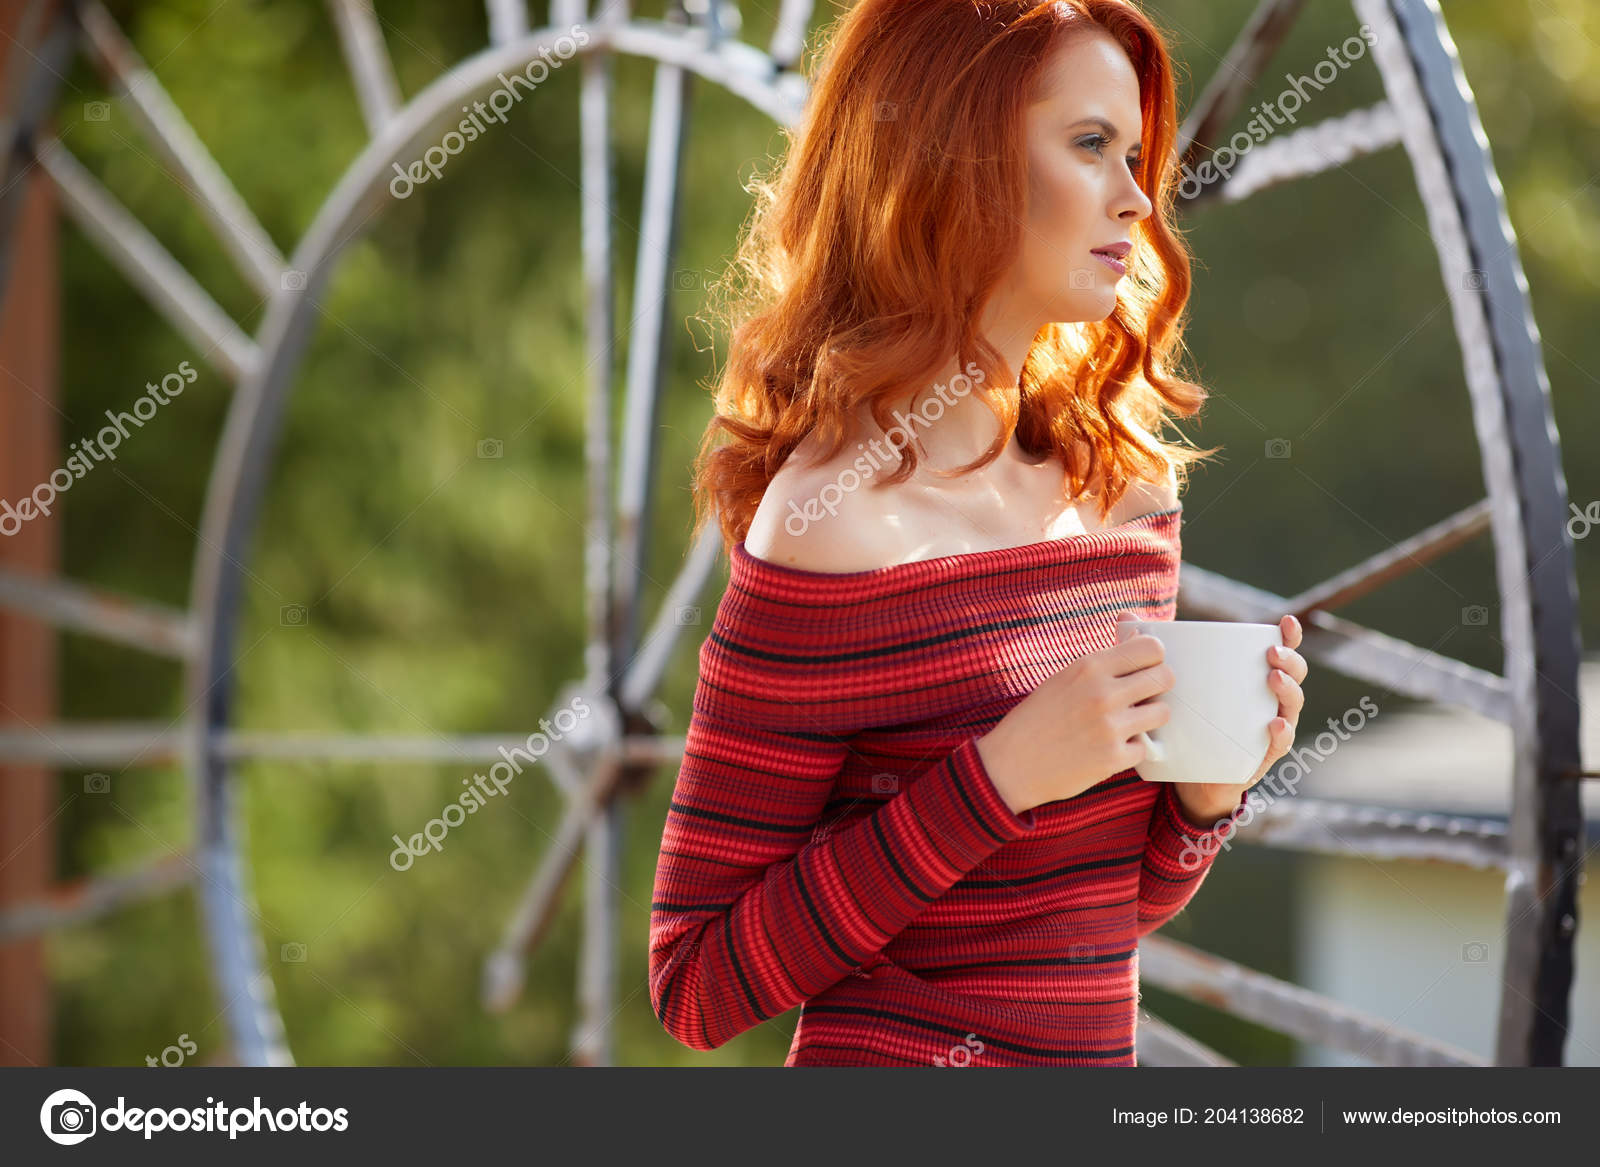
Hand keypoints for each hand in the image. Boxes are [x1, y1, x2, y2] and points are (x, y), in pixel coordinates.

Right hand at [975, 623, 1177, 815]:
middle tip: (1144, 696)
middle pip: (1165, 677)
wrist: (1010, 765)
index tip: (1144, 668)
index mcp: (1089, 667)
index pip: (1151, 647)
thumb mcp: (1065, 678)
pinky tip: (1111, 747)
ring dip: (1150, 718)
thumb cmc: (1037, 717)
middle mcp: (1102, 693)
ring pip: (1163, 712)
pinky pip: (1146, 747)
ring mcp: (1110, 727)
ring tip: (1129, 723)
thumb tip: (1138, 632)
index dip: (1154, 657)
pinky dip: (1133, 749)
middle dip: (1159, 686)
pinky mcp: (1113, 758)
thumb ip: (1104, 659)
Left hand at [1155, 613, 1307, 827]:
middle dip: (1289, 660)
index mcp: (1251, 678)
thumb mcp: (1169, 684)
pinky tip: (1274, 724)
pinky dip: (1281, 733)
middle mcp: (1266, 700)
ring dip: (1288, 690)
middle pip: (1293, 675)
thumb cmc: (1184, 720)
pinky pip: (1278, 745)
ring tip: (1272, 678)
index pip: (1279, 651)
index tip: (1286, 621)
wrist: (1188, 776)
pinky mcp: (1260, 756)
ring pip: (1290, 706)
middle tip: (1271, 653)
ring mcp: (1267, 728)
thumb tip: (1125, 615)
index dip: (1288, 635)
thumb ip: (1148, 651)